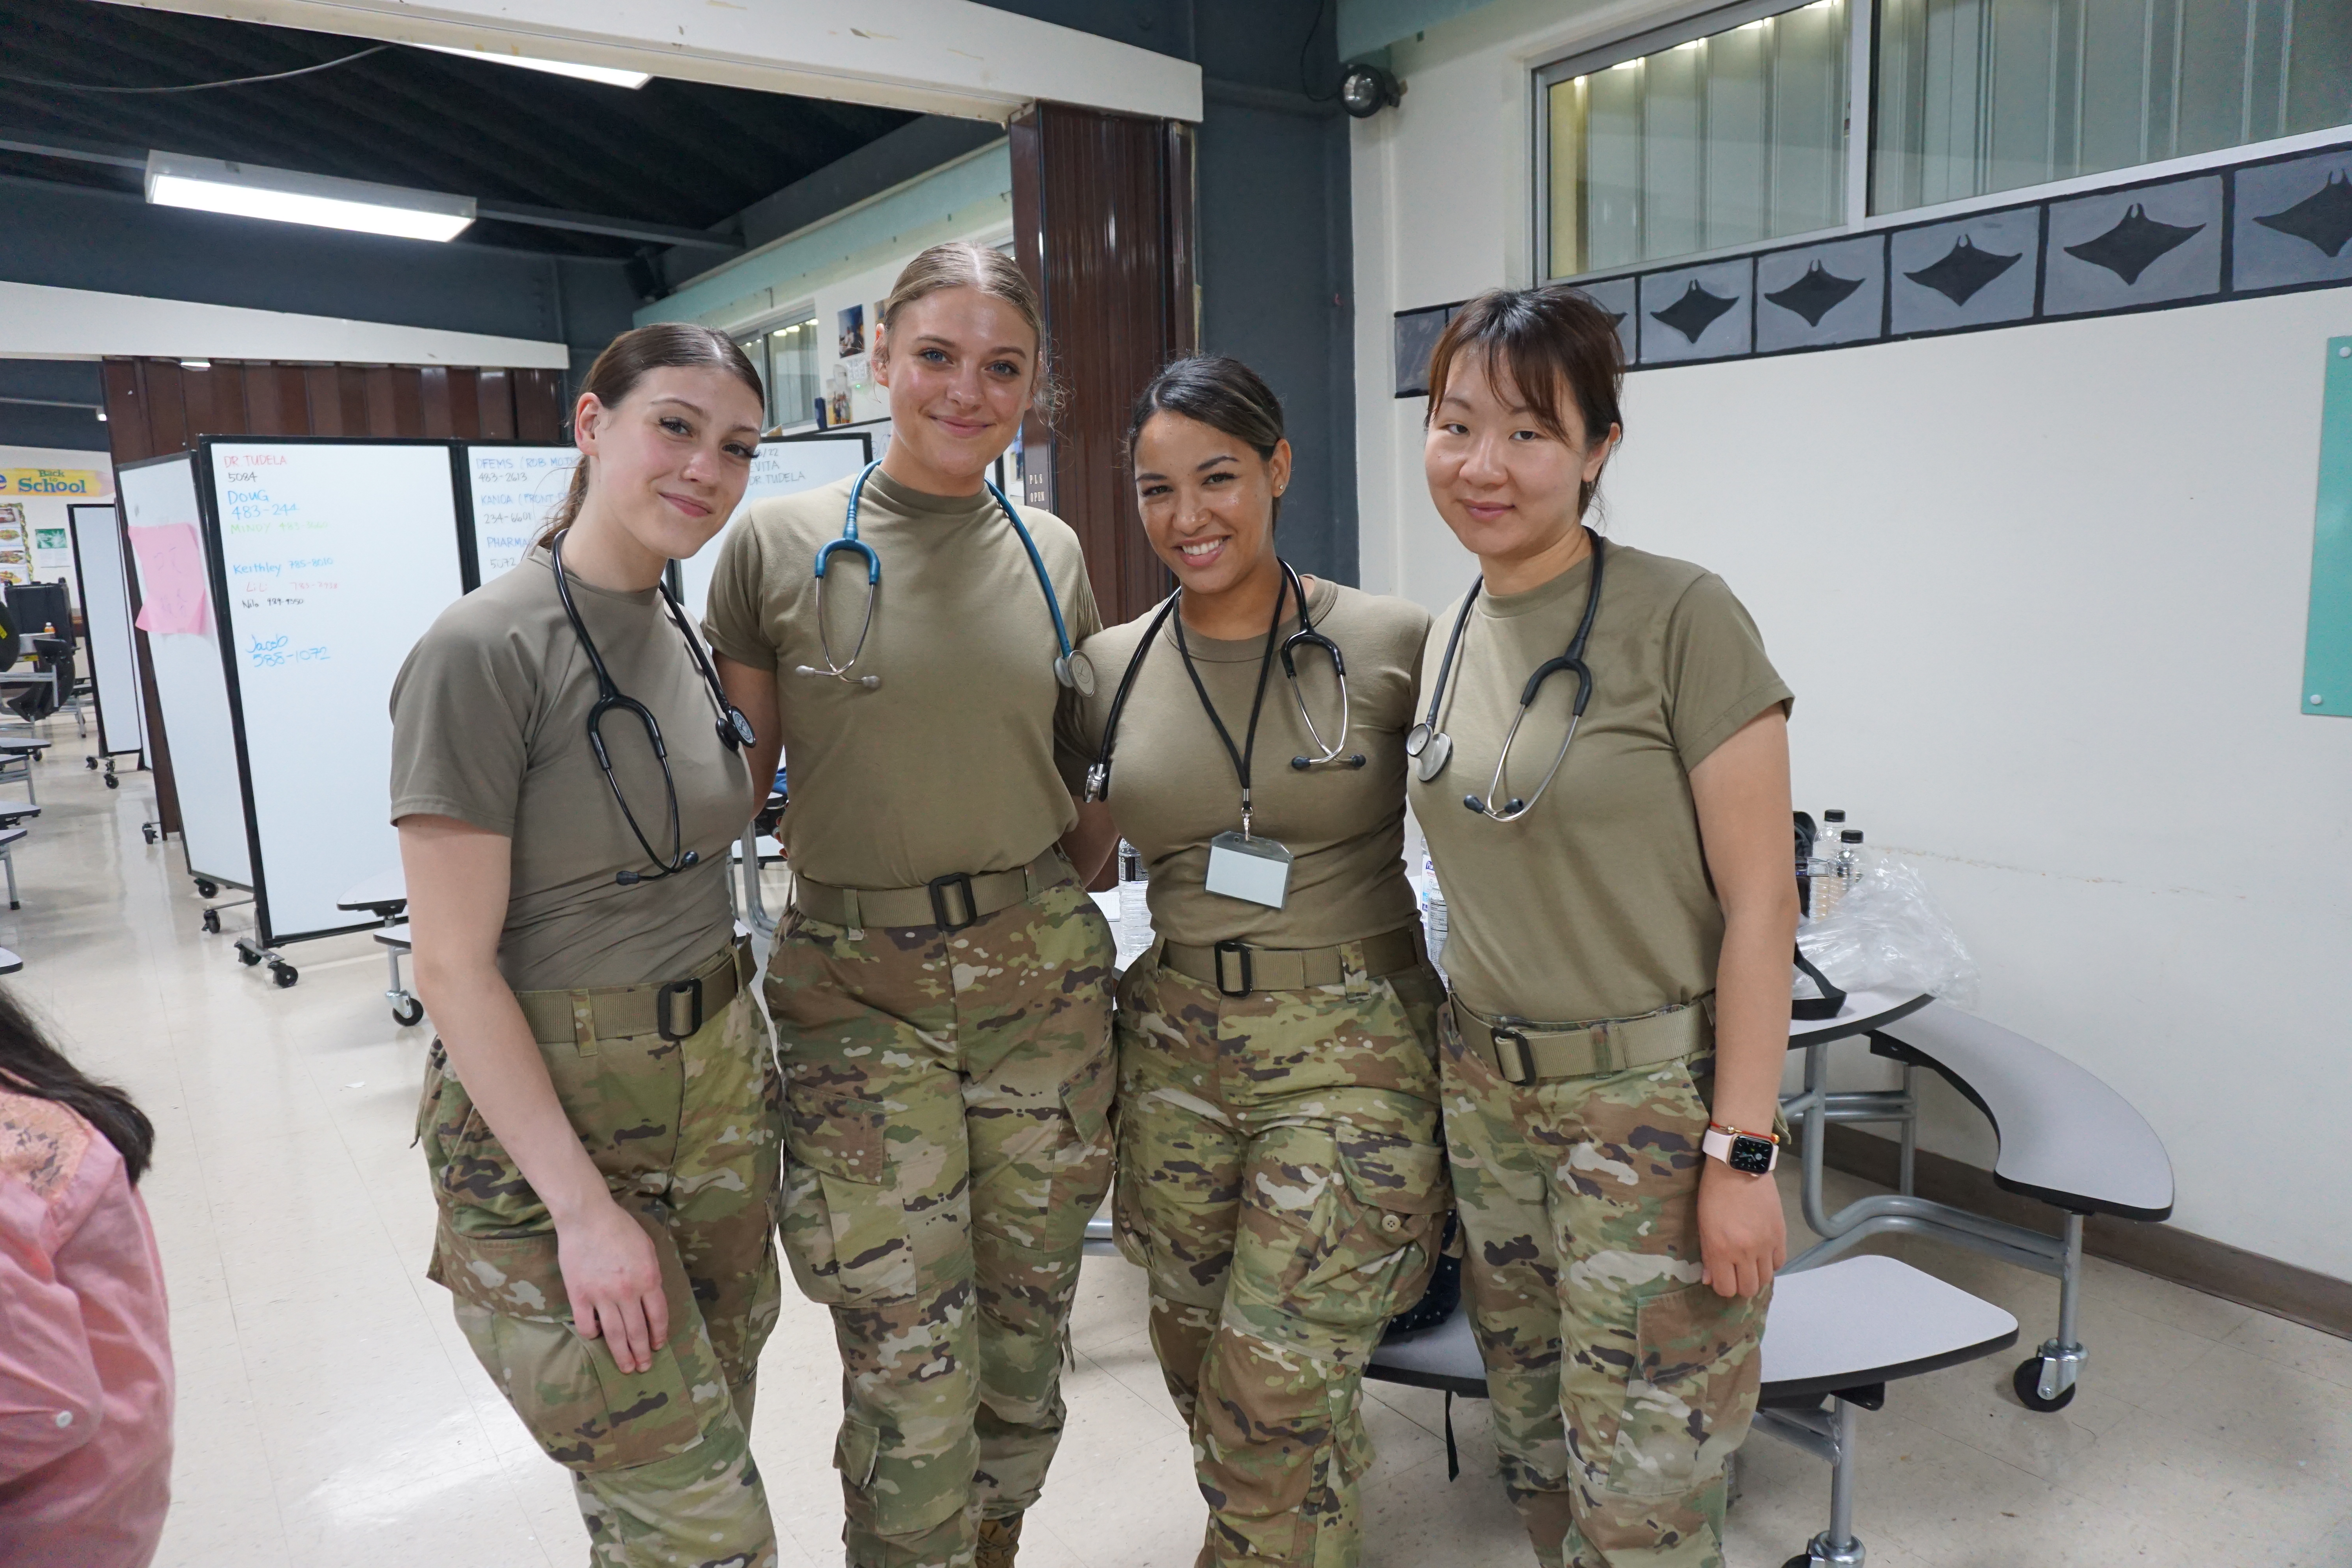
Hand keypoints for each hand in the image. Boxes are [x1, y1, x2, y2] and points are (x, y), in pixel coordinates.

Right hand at [555, 1196, 669, 1373]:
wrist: (588, 1216)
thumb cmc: (621, 1228)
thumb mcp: (647, 1249)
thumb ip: (651, 1275)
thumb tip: (651, 1298)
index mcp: (648, 1279)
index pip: (658, 1316)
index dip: (659, 1334)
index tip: (659, 1346)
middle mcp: (627, 1291)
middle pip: (637, 1331)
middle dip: (642, 1352)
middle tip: (644, 1367)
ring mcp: (602, 1295)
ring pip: (614, 1334)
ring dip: (622, 1354)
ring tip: (626, 1367)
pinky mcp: (579, 1295)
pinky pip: (587, 1324)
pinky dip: (593, 1334)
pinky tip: (597, 1337)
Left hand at [1697, 1157, 1786, 1297]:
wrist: (1739, 1167)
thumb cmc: (1714, 1193)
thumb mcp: (1703, 1225)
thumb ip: (1708, 1256)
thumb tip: (1709, 1280)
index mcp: (1721, 1249)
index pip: (1726, 1288)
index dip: (1722, 1286)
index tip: (1721, 1277)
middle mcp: (1745, 1252)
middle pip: (1748, 1288)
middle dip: (1740, 1284)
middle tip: (1735, 1272)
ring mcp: (1765, 1244)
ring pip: (1765, 1279)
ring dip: (1756, 1275)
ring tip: (1749, 1262)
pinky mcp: (1780, 1234)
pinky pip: (1779, 1263)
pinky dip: (1770, 1263)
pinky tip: (1762, 1253)